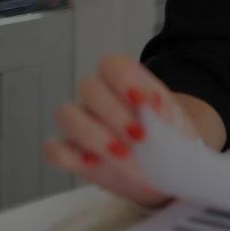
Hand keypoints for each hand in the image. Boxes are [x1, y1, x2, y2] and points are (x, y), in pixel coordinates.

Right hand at [43, 53, 199, 207]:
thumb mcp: (177, 124)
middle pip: (88, 87)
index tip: (146, 102)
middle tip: (141, 135)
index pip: (112, 64)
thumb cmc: (168, 138)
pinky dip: (68, 155)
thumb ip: (167, 116)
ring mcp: (81, 124)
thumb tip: (155, 111)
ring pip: (66, 114)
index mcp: (124, 82)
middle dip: (114, 112)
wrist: (165, 166)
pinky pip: (53, 149)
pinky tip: (93, 163)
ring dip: (92, 134)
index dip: (126, 80)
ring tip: (122, 153)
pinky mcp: (72, 153)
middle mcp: (98, 98)